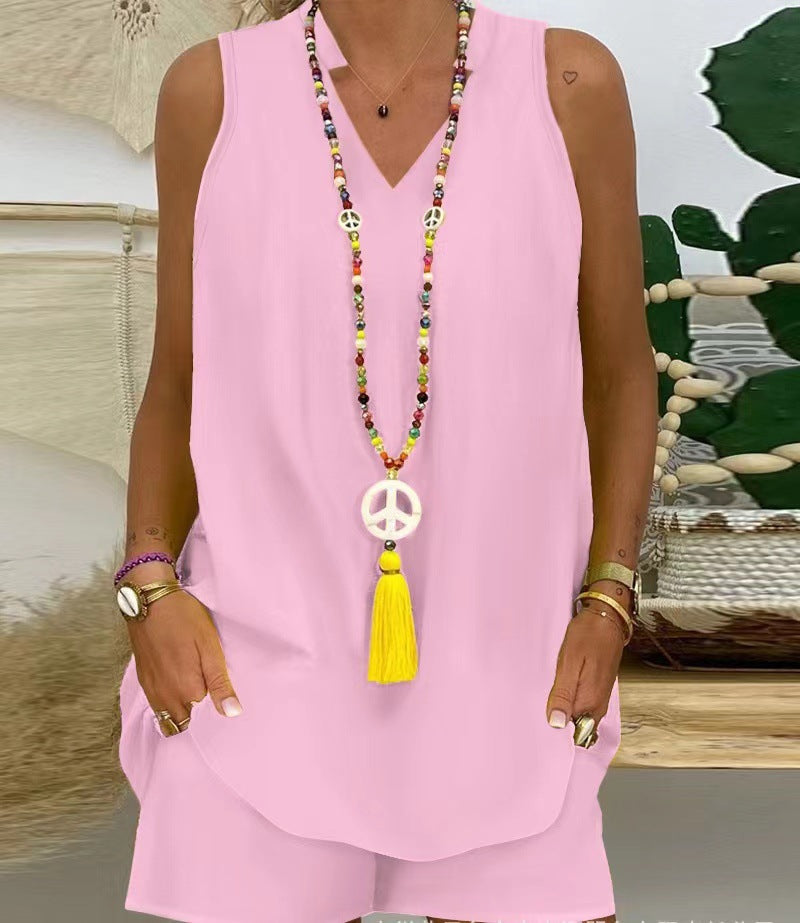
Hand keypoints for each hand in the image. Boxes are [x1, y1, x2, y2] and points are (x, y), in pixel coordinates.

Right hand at [124, 562, 241, 727]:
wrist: (149, 601)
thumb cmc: (184, 619)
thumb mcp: (210, 647)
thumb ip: (220, 683)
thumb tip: (232, 714)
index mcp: (186, 691)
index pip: (203, 723)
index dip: (215, 717)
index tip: (225, 708)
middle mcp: (165, 697)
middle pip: (183, 725)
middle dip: (196, 722)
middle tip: (211, 703)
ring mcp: (152, 690)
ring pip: (168, 718)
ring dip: (181, 715)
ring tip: (197, 698)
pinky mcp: (144, 681)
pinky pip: (157, 706)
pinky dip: (168, 706)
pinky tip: (180, 690)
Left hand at [545, 599, 623, 735]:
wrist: (607, 618)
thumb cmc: (588, 635)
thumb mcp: (569, 662)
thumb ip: (562, 694)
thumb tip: (556, 723)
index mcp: (589, 701)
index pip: (570, 732)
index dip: (554, 725)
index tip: (540, 717)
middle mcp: (597, 704)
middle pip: (575, 726)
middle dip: (558, 718)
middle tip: (542, 701)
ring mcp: (600, 697)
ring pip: (579, 715)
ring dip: (564, 708)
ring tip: (551, 691)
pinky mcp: (599, 689)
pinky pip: (583, 704)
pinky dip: (571, 699)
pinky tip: (562, 687)